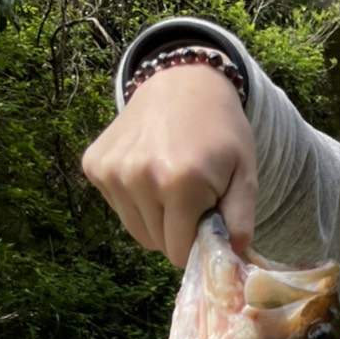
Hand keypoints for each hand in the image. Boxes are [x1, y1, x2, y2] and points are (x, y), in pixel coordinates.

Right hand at [81, 65, 257, 267]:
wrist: (184, 83)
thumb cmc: (220, 133)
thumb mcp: (245, 174)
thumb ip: (241, 220)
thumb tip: (232, 255)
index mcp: (180, 184)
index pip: (178, 252)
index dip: (194, 244)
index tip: (205, 221)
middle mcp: (138, 177)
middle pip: (155, 243)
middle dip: (176, 232)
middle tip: (191, 199)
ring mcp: (111, 170)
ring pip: (134, 230)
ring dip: (154, 219)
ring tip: (171, 186)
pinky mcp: (93, 164)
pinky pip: (118, 207)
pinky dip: (134, 201)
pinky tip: (149, 172)